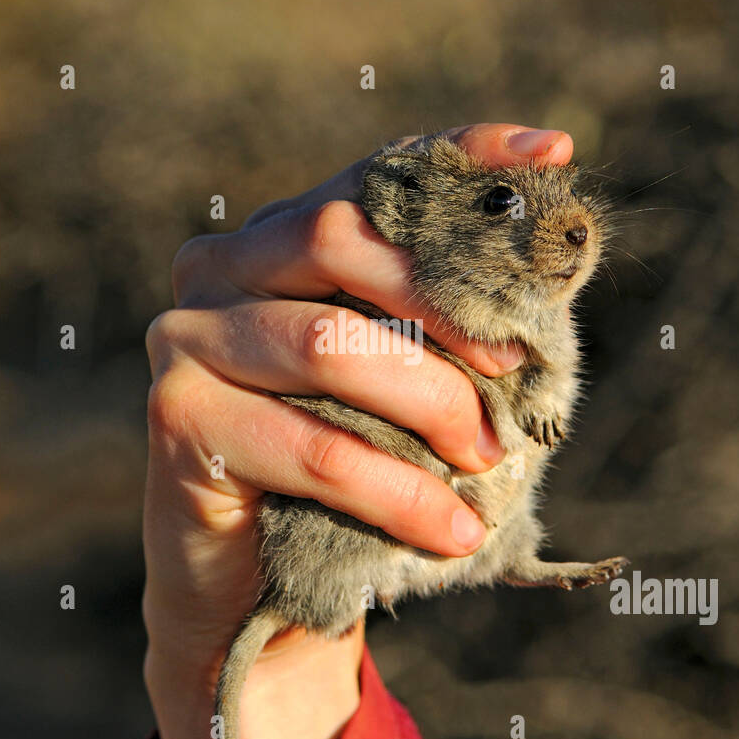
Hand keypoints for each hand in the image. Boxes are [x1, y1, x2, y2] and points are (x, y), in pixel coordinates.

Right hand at [142, 123, 572, 738]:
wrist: (258, 587)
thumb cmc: (350, 472)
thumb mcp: (410, 385)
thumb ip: (457, 322)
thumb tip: (560, 257)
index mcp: (276, 239)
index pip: (372, 178)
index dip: (462, 155)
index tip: (553, 150)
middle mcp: (219, 267)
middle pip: (337, 239)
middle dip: (448, 303)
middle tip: (521, 369)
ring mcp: (186, 335)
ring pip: (329, 344)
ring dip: (433, 406)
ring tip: (490, 461)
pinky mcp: (178, 416)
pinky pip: (312, 445)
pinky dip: (398, 491)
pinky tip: (452, 529)